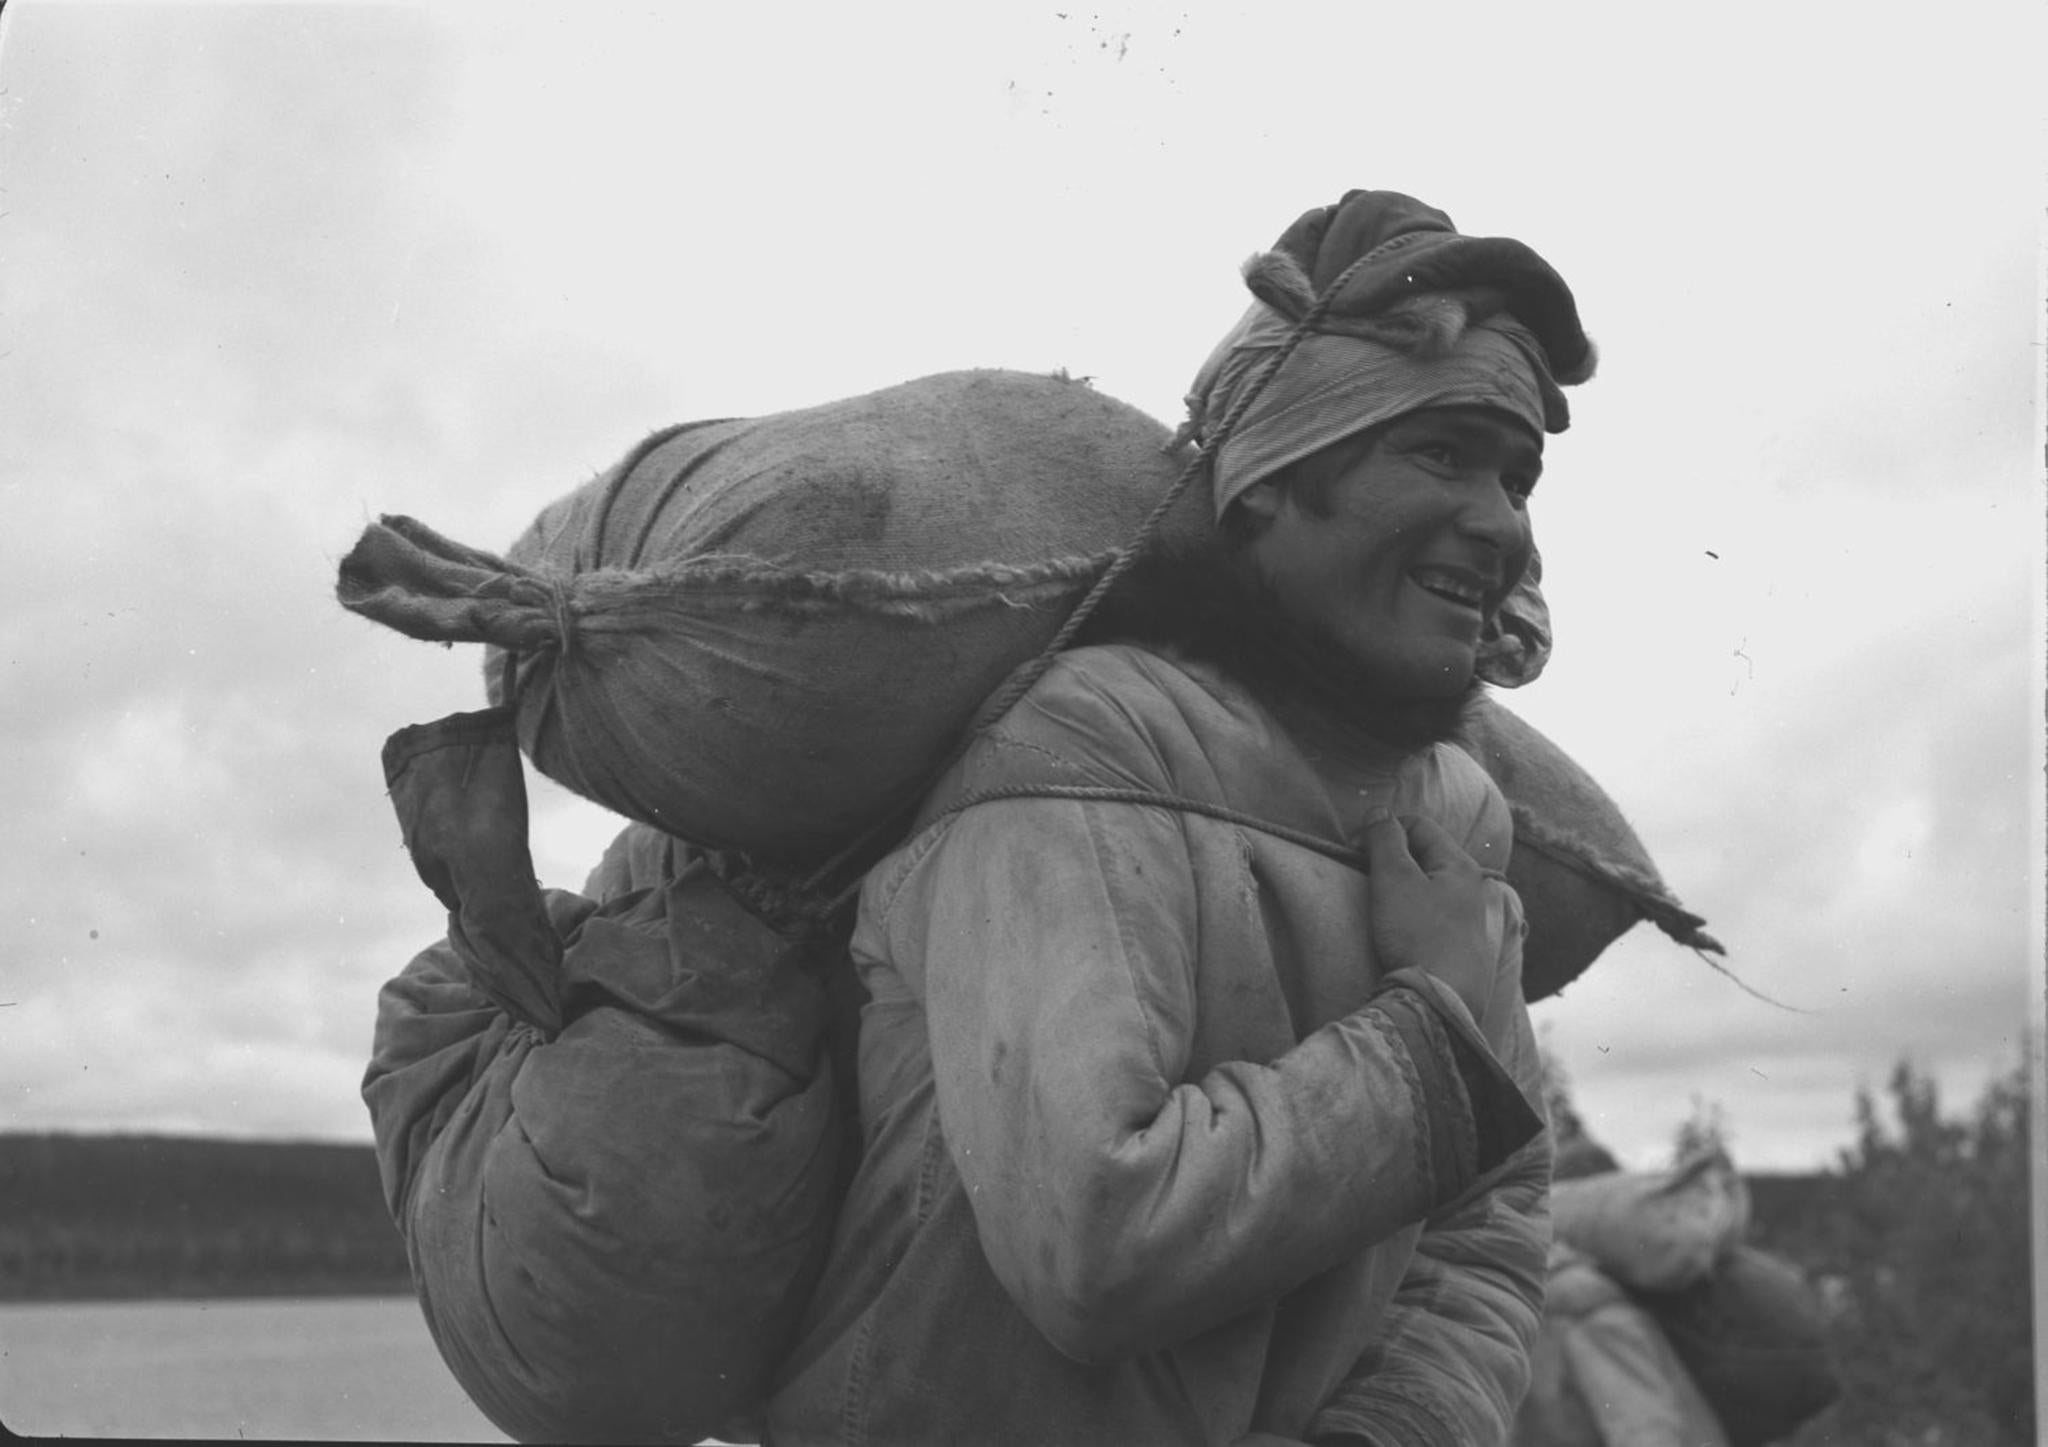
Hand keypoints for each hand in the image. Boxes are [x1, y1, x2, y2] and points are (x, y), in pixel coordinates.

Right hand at [1361, 814, 1495, 1024]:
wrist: (1443, 1001)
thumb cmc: (1417, 934)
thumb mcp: (1394, 880)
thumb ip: (1385, 840)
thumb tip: (1379, 811)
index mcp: (1460, 865)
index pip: (1418, 826)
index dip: (1383, 830)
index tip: (1353, 851)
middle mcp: (1474, 887)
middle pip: (1427, 856)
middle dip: (1394, 859)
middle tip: (1366, 878)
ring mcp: (1474, 919)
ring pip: (1433, 887)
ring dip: (1405, 887)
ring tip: (1382, 906)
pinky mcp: (1468, 948)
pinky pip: (1438, 915)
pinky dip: (1416, 912)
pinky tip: (1404, 931)